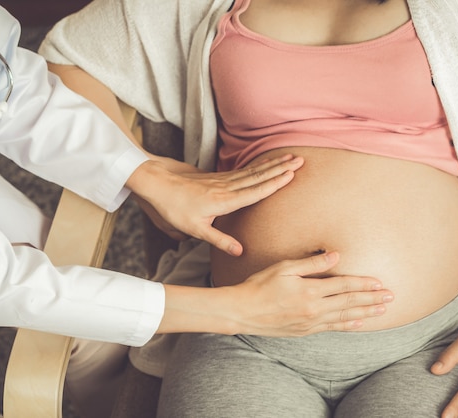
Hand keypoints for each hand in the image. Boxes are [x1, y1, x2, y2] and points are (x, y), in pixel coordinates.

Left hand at [126, 154, 303, 255]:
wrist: (157, 184)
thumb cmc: (174, 208)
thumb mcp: (195, 230)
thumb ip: (219, 240)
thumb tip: (240, 252)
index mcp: (224, 201)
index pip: (255, 191)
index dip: (274, 183)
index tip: (291, 174)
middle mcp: (226, 187)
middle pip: (258, 176)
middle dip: (280, 168)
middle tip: (300, 159)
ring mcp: (222, 180)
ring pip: (252, 171)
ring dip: (272, 164)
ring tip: (289, 157)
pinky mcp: (217, 177)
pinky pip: (243, 170)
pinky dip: (257, 166)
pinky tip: (266, 164)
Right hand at [224, 252, 393, 335]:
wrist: (242, 312)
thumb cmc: (259, 285)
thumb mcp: (284, 267)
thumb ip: (312, 263)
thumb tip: (336, 256)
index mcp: (310, 290)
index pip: (344, 286)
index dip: (363, 284)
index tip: (379, 282)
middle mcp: (314, 308)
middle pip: (349, 303)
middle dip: (372, 299)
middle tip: (391, 297)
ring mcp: (310, 322)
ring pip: (344, 317)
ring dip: (365, 313)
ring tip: (382, 310)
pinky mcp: (304, 331)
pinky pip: (331, 328)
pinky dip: (347, 326)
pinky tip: (358, 324)